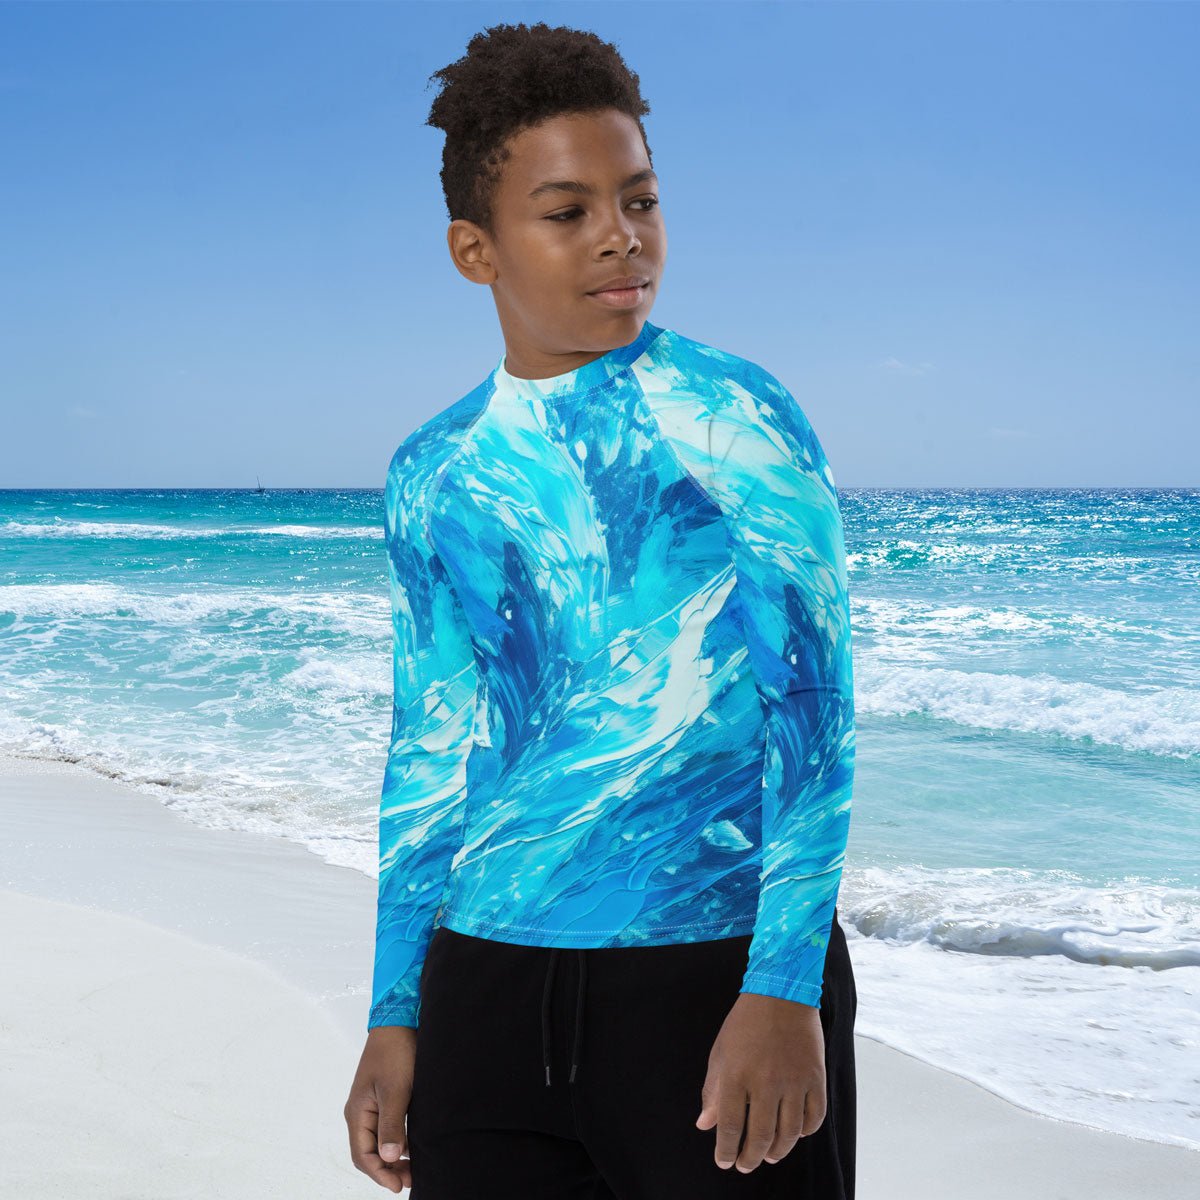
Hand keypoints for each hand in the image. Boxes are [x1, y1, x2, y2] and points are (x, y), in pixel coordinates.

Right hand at [345, 1025, 418, 1192]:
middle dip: (386, 1170)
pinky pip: (385, 1129)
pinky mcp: (383, 1099)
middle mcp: (359, 1112)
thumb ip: (391, 1125)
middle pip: (368, 1152)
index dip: (379, 1174)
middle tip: (409, 1181)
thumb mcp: (396, 1091)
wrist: (399, 1023)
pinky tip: (411, 1148)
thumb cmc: (395, 1053)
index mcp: (357, 1112)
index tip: (398, 1186)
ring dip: (392, 1158)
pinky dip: (397, 1142)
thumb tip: (389, 1158)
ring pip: (378, 1142)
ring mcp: (370, 1106)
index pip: (362, 1155)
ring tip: (412, 1169)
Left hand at [695, 992, 825, 1172]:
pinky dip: (805, 1131)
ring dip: (778, 1151)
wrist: (781, 992)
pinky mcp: (816, 1077)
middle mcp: (766, 1082)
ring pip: (789, 1133)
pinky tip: (795, 1134)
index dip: (726, 1150)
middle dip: (751, 1158)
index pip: (731, 1127)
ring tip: (769, 1155)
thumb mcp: (721, 1052)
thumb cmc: (745, 1023)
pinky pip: (815, 1117)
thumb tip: (705, 1126)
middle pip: (761, 1136)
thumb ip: (713, 1091)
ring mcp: (794, 1081)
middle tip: (746, 1165)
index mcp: (737, 1075)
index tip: (724, 1161)